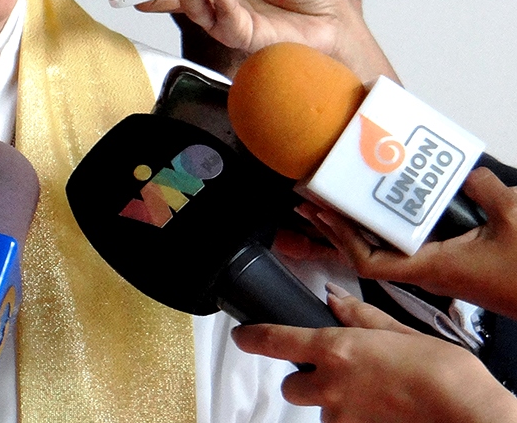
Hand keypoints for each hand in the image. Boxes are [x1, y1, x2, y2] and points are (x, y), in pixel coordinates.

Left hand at [232, 286, 516, 422]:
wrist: (469, 416)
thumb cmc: (444, 374)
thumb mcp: (400, 332)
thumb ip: (360, 317)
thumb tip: (334, 300)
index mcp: (336, 349)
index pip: (276, 341)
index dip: (252, 337)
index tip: (242, 336)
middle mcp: (331, 385)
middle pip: (290, 386)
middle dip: (304, 380)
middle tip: (334, 375)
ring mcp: (341, 416)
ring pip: (319, 410)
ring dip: (333, 402)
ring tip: (371, 396)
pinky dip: (352, 419)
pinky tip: (378, 412)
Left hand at [306, 167, 516, 317]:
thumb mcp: (513, 218)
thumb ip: (484, 189)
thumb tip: (464, 170)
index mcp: (430, 267)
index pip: (368, 261)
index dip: (339, 237)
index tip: (321, 211)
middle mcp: (426, 272)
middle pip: (367, 253)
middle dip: (337, 228)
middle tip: (311, 200)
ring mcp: (438, 270)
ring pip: (386, 249)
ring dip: (359, 227)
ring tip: (336, 201)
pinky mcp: (452, 265)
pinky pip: (410, 246)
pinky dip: (391, 228)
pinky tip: (388, 208)